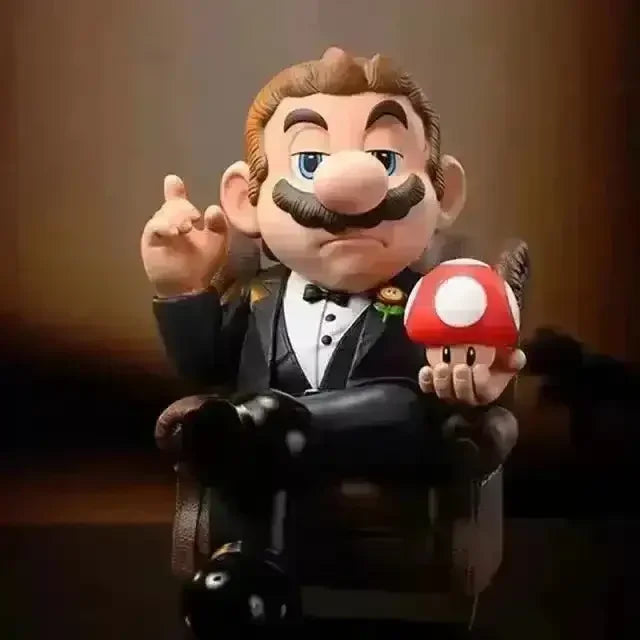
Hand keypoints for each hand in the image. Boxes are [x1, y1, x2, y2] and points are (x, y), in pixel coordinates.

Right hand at [141, 175, 228, 296]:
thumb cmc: (203, 264)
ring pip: (163, 213)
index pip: (176, 199)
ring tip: (186, 228)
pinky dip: (163, 225)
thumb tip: (212, 208)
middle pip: (172, 204)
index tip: (173, 180)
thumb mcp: (217, 242)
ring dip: (176, 217)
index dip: (174, 189)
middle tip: (194, 219)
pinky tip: (174, 232)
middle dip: (183, 208)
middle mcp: (169, 222)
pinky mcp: (150, 242)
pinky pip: (154, 227)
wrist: (189, 288)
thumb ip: (218, 224)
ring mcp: (159, 231)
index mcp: (183, 219)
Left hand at [418, 349, 526, 405]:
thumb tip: (516, 357)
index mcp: (486, 391)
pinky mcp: (432, 385)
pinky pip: (427, 388)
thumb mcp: (506, 357)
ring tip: (442, 366)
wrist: (470, 351)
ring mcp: (448, 391)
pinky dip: (425, 380)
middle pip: (463, 396)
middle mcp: (466, 396)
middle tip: (460, 367)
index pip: (484, 392)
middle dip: (461, 383)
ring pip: (444, 393)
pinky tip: (426, 369)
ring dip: (442, 381)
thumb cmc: (491, 357)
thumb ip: (513, 358)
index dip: (481, 382)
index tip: (480, 366)